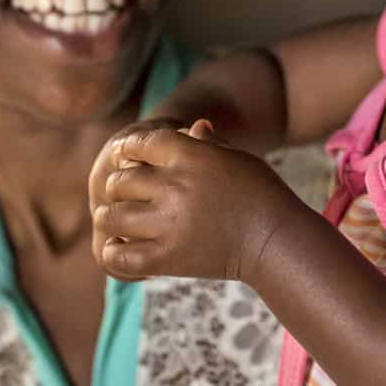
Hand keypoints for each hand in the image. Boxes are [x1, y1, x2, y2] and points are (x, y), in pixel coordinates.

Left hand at [91, 121, 304, 283]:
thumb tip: (194, 126)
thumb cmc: (261, 194)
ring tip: (114, 220)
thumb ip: (207, 144)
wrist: (276, 241)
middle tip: (121, 194)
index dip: (127, 150)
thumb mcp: (236, 158)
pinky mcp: (166, 259)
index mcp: (189, 155)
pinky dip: (113, 252)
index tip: (123, 158)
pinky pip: (119, 255)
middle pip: (119, 181)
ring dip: (109, 217)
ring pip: (111, 216)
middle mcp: (173, 186)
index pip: (139, 144)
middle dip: (116, 186)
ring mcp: (168, 224)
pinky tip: (120, 248)